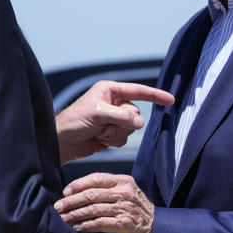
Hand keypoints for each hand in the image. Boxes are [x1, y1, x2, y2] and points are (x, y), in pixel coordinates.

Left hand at [54, 173, 153, 232]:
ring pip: (93, 209)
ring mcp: (124, 208)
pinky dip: (86, 226)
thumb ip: (108, 190)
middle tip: (58, 207)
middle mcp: (124, 192)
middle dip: (71, 201)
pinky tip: (77, 228)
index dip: (78, 185)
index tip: (65, 192)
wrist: (158, 229)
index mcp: (123, 181)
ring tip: (63, 219)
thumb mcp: (127, 193)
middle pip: (91, 194)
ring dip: (75, 214)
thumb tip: (80, 193)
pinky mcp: (124, 223)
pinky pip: (100, 223)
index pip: (96, 178)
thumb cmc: (137, 211)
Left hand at [55, 81, 173, 163]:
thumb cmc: (74, 122)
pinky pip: (125, 138)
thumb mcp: (97, 114)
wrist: (62, 142)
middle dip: (122, 123)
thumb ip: (121, 116)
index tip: (170, 99)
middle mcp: (114, 102)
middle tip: (105, 126)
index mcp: (110, 90)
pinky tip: (100, 140)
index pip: (138, 91)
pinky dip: (114, 141)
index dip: (155, 95)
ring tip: (100, 133)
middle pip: (136, 113)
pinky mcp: (112, 133)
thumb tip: (140, 122)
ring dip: (117, 133)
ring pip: (132, 127)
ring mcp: (113, 118)